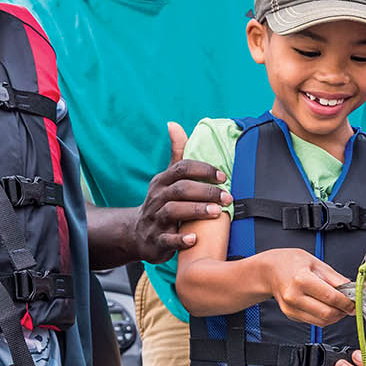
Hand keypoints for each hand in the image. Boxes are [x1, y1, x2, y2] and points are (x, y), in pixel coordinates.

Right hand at [133, 123, 229, 262]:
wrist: (138, 234)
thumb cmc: (161, 202)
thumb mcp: (166, 179)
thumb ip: (176, 154)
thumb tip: (173, 124)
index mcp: (162, 181)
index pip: (182, 168)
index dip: (203, 170)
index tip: (223, 177)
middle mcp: (157, 198)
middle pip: (180, 189)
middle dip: (206, 191)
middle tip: (227, 197)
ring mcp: (155, 219)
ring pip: (173, 211)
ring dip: (196, 210)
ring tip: (217, 213)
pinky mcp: (156, 241)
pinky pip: (167, 239)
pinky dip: (180, 239)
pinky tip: (194, 238)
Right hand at [257, 249, 353, 325]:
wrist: (269, 271)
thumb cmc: (291, 263)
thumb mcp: (316, 263)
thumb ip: (336, 278)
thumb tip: (353, 289)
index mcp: (301, 280)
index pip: (331, 297)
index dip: (347, 303)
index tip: (356, 302)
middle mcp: (294, 296)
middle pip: (327, 314)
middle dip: (343, 312)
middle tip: (350, 305)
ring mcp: (291, 308)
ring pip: (322, 322)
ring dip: (335, 316)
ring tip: (339, 306)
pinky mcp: (291, 315)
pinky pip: (314, 321)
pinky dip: (325, 317)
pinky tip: (326, 306)